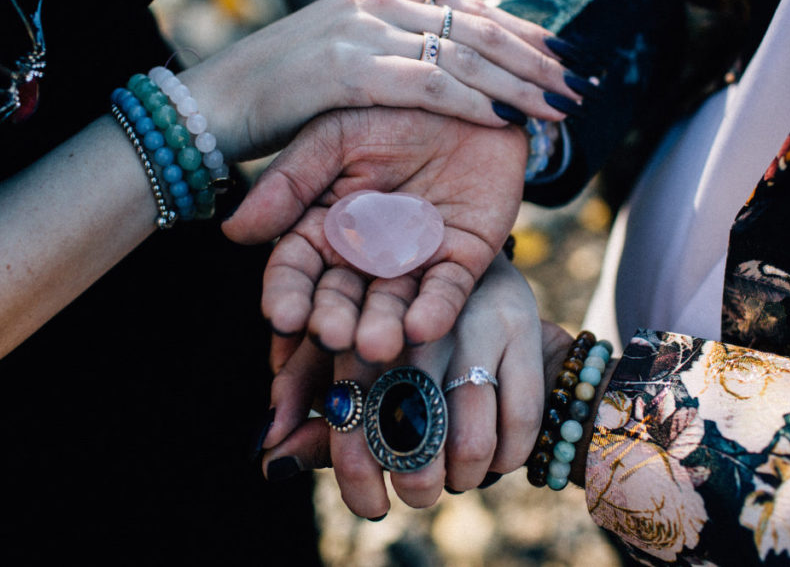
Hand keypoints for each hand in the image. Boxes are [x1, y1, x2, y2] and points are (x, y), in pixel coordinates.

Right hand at [177, 0, 580, 161]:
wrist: (212, 102)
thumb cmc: (278, 92)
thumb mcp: (342, 59)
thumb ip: (391, 53)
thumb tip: (439, 66)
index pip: (470, 10)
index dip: (523, 35)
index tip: (562, 58)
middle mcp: (379, 2)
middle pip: (480, 28)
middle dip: (537, 59)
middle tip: (580, 84)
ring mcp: (365, 32)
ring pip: (465, 55)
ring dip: (520, 84)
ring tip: (562, 107)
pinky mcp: (350, 70)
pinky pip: (430, 85)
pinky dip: (474, 103)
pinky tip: (508, 122)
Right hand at [224, 107, 527, 364]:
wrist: (466, 91)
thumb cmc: (390, 107)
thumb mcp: (333, 134)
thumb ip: (290, 182)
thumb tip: (232, 231)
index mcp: (323, 225)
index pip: (296, 268)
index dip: (288, 293)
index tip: (283, 317)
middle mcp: (364, 253)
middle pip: (342, 296)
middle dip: (335, 320)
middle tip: (333, 338)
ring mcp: (413, 259)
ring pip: (393, 302)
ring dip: (383, 327)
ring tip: (376, 347)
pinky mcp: (462, 258)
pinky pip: (448, 289)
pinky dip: (436, 310)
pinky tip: (421, 328)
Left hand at [259, 253, 544, 517]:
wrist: (481, 285)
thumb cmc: (401, 344)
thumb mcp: (355, 374)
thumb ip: (316, 417)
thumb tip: (268, 463)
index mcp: (361, 322)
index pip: (348, 406)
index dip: (358, 468)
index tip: (369, 505)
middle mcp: (415, 316)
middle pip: (410, 418)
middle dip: (414, 476)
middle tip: (415, 494)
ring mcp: (471, 319)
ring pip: (469, 429)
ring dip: (462, 473)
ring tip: (455, 479)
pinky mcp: (521, 325)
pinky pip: (519, 416)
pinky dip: (506, 455)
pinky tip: (494, 461)